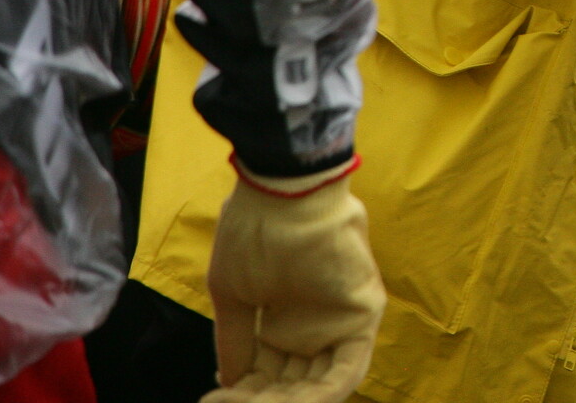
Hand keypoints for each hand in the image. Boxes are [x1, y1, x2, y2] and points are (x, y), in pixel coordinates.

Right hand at [205, 160, 384, 402]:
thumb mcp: (233, 296)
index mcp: (287, 322)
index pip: (270, 376)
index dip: (244, 394)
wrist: (281, 193)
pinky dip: (320, 396)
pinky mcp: (362, 316)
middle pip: (294, 385)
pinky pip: (346, 371)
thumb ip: (235, 341)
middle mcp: (317, 326)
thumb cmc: (254, 232)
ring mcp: (341, 322)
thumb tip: (228, 381)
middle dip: (262, 401)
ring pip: (319, 385)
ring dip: (288, 402)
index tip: (212, 401)